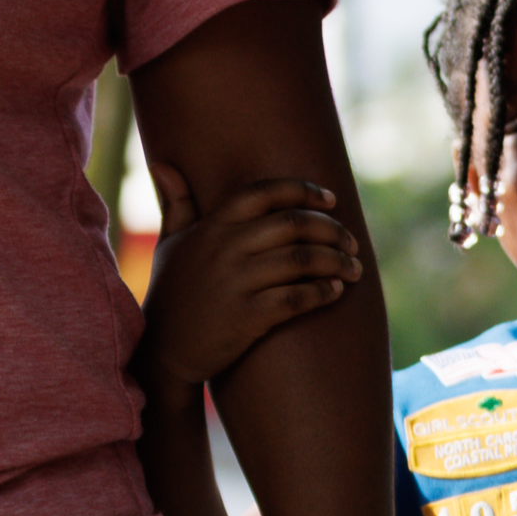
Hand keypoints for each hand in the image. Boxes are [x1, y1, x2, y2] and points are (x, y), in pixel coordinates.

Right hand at [158, 176, 360, 390]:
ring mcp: (236, 283)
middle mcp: (225, 249)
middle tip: (351, 241)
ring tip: (354, 268)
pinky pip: (297, 298)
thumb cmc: (170, 293)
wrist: (162, 351)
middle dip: (332, 230)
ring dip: (337, 262)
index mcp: (212, 226)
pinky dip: (323, 292)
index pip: (265, 192)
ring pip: (302, 260)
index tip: (331, 199)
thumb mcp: (169, 244)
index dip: (303, 191)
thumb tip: (163, 165)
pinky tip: (336, 290)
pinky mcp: (247, 317)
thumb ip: (176, 203)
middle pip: (294, 224)